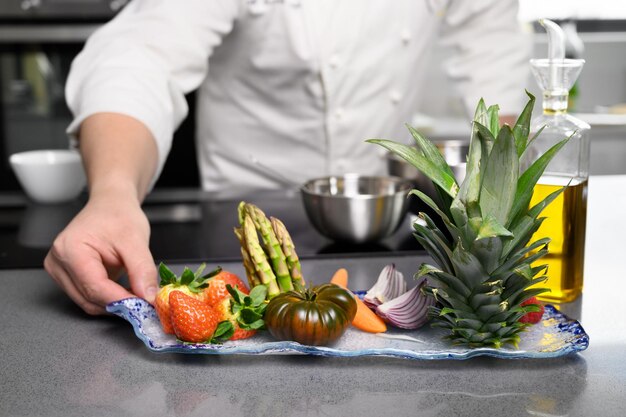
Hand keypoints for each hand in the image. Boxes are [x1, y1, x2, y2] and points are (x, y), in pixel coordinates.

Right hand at [44, 194, 156, 314]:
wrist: (111, 205)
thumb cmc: (118, 215)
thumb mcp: (136, 240)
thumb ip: (142, 270)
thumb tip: (148, 297)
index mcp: (70, 250)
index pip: (95, 288)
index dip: (122, 301)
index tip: (145, 306)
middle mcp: (58, 262)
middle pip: (89, 299)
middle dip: (119, 304)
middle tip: (145, 302)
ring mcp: (59, 271)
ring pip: (88, 302)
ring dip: (114, 303)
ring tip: (136, 293)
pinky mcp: (66, 277)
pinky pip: (88, 296)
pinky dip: (108, 298)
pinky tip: (124, 290)